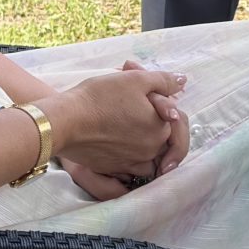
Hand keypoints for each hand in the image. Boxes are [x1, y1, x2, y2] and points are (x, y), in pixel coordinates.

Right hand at [62, 89, 187, 198]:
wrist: (65, 122)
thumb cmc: (100, 97)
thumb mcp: (135, 79)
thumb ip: (163, 80)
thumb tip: (183, 81)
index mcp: (161, 129)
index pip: (178, 121)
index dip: (166, 105)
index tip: (151, 98)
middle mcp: (150, 150)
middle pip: (163, 136)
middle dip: (154, 119)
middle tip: (133, 102)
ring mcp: (132, 163)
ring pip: (149, 154)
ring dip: (144, 140)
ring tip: (125, 121)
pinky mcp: (113, 169)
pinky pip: (130, 165)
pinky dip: (128, 153)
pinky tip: (115, 137)